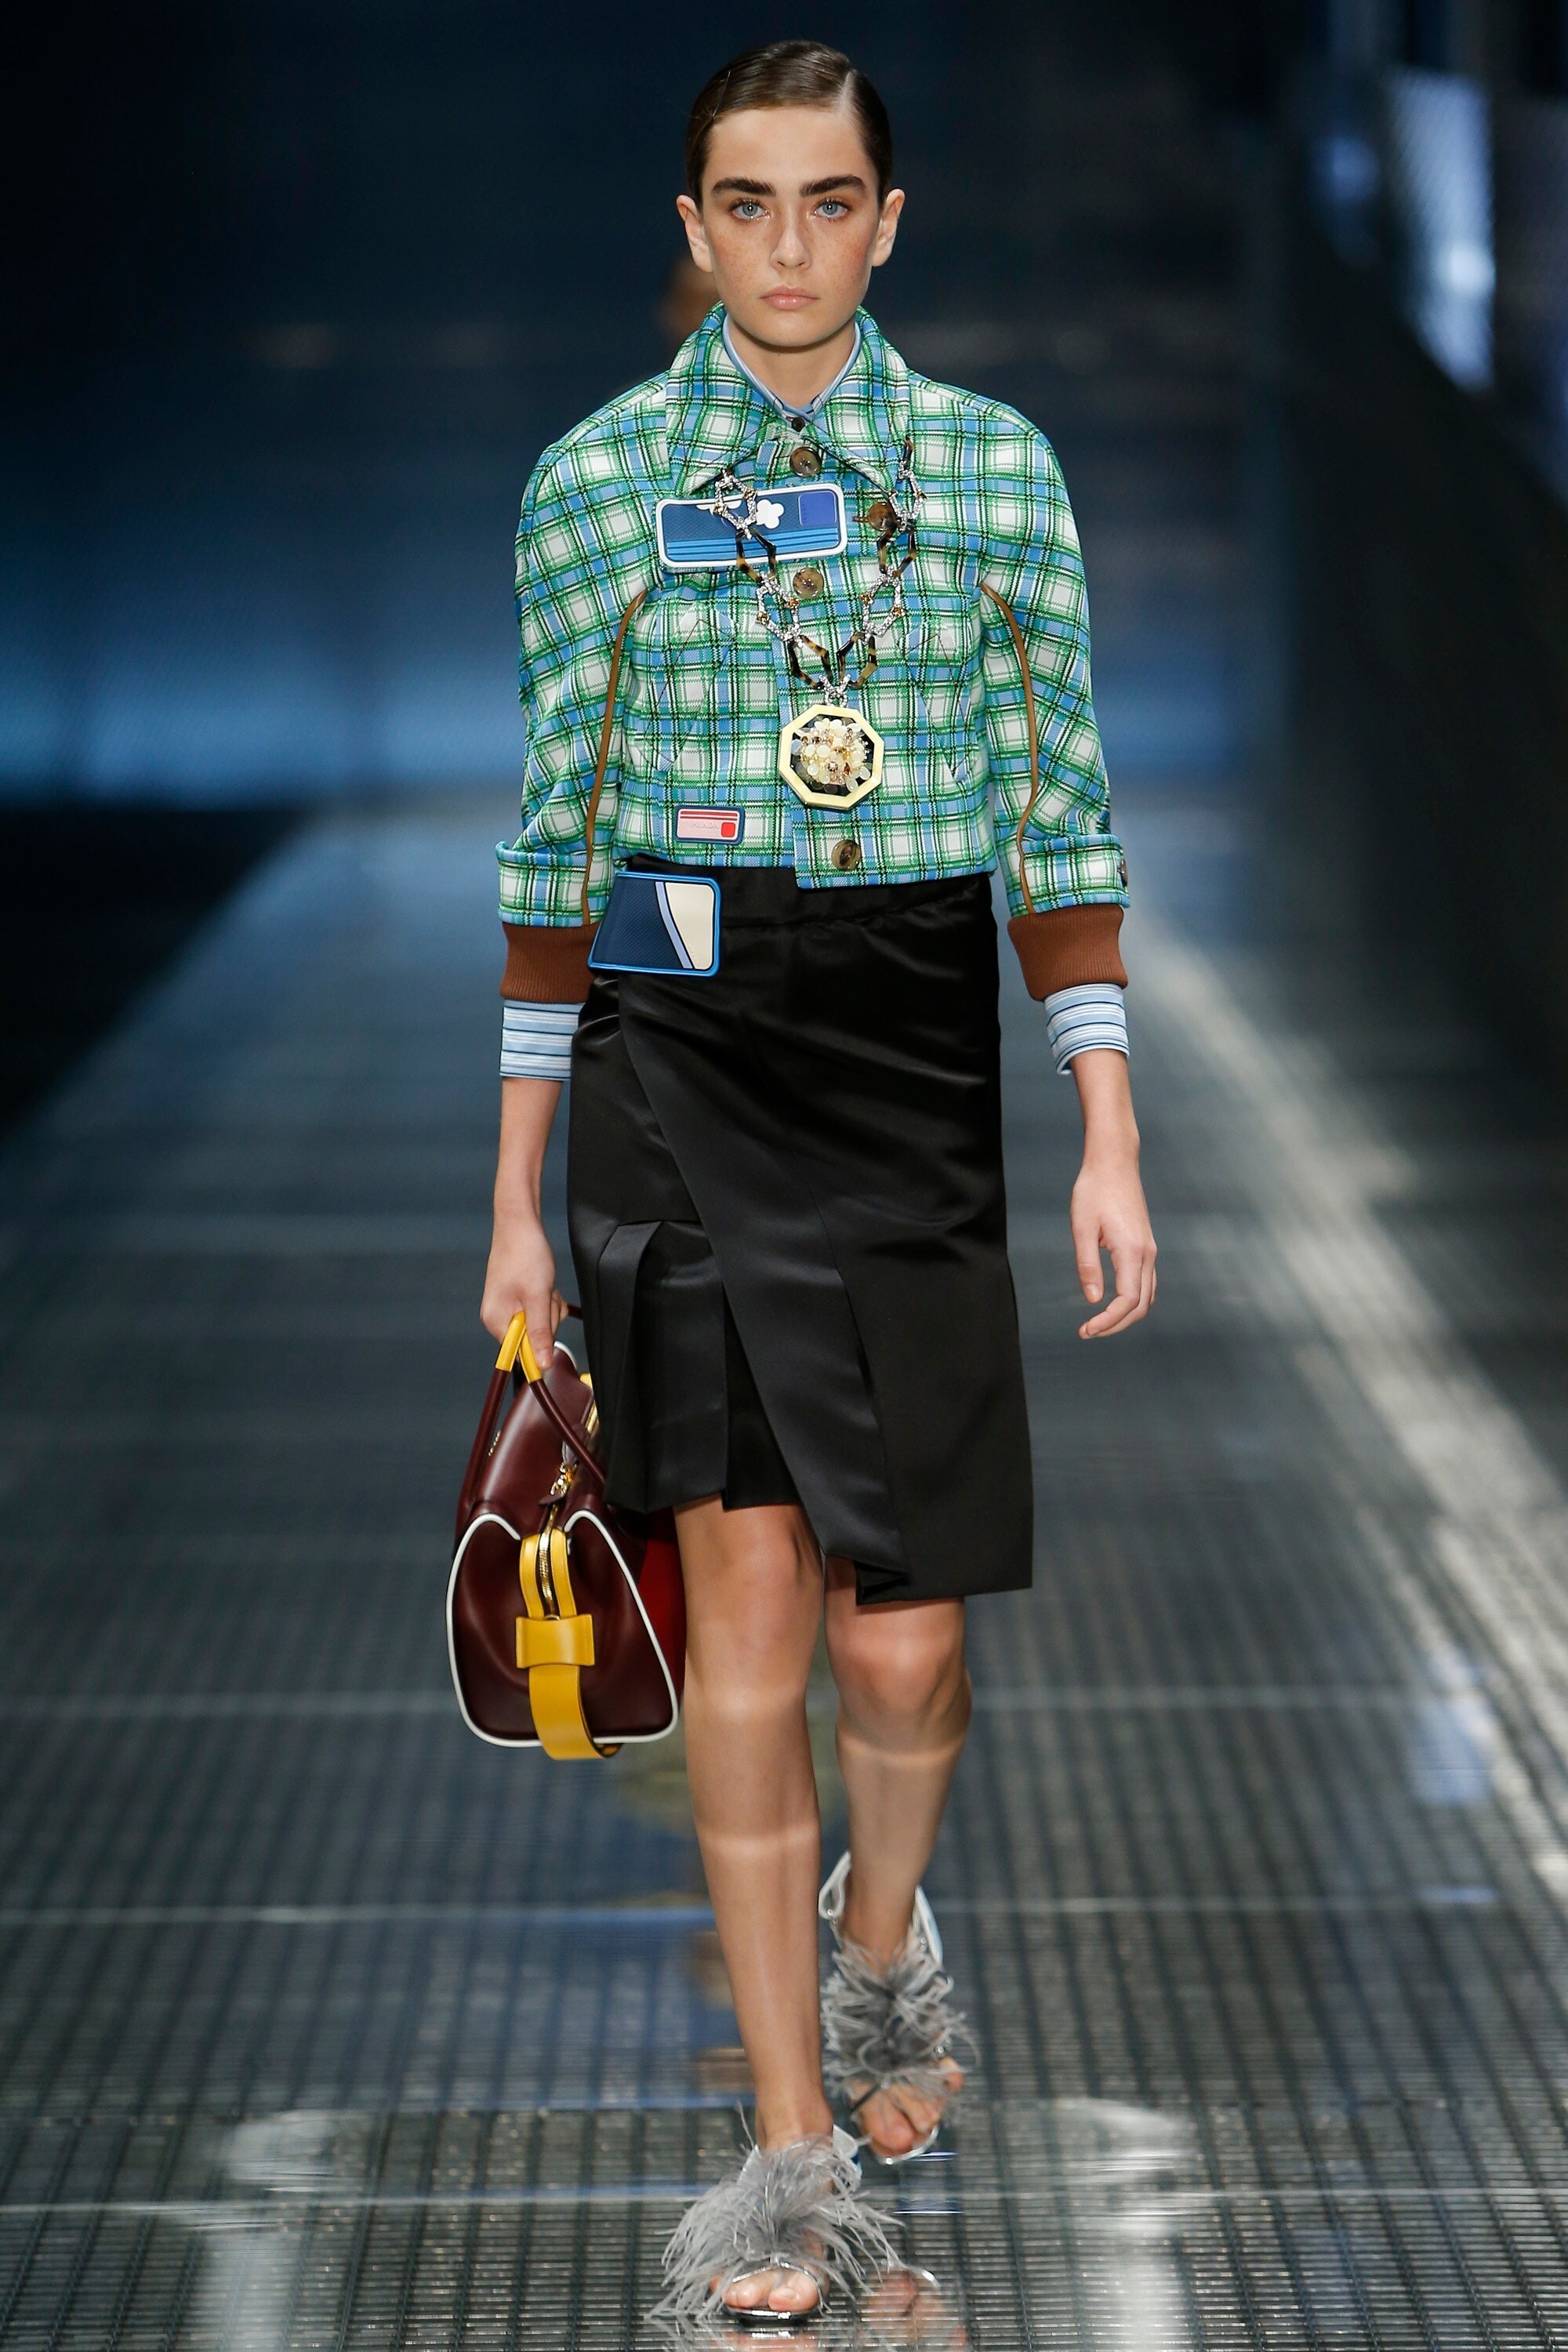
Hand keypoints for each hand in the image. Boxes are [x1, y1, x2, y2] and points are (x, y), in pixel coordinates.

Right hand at [480, 1208, 565, 1364]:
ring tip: (544, 1284)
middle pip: (533, 1337)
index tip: (545, 1316)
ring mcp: (507, 1307)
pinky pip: (539, 1309)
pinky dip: (547, 1298)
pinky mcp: (517, 1297)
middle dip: (547, 1316)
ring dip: (549, 1305)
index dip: (540, 1340)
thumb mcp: (538, 1297)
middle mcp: (498, 1317)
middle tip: (544, 1293)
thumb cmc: (525, 1256)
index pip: (521, 1352)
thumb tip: (542, 1365)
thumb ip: (540, 1333)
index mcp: (496, 1321)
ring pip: (540, 1322)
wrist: (520, 1223)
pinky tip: (545, 1282)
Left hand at [1067, 1048, 1155, 1338]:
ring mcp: (1150, 1250)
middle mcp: (1147, 1254)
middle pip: (1141, 1306)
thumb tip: (1092, 1299)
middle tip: (1088, 1332)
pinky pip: (1146, 1283)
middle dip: (1116, 1325)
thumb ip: (1087, 1265)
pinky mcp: (1146, 1245)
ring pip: (1147, 1296)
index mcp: (1132, 1252)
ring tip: (1098, 1323)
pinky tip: (1113, 1303)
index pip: (1126, 1301)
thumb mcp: (1082, 1228)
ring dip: (1126, 1315)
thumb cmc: (1094, 1190)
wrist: (1114, 1162)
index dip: (1107, 1322)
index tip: (1085, 1330)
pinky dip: (1133, 1300)